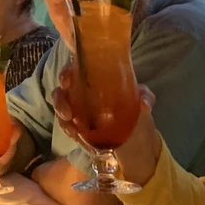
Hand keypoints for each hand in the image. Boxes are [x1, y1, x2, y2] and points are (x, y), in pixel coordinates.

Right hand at [52, 65, 159, 184]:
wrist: (133, 130)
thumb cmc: (133, 104)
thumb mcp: (142, 97)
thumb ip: (145, 97)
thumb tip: (144, 105)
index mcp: (93, 78)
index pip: (73, 70)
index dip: (65, 73)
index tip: (67, 81)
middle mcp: (80, 90)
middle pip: (60, 90)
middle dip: (59, 100)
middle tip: (67, 112)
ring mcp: (76, 108)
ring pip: (60, 108)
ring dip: (61, 117)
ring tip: (71, 128)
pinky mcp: (75, 124)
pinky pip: (65, 124)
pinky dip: (67, 128)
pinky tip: (74, 134)